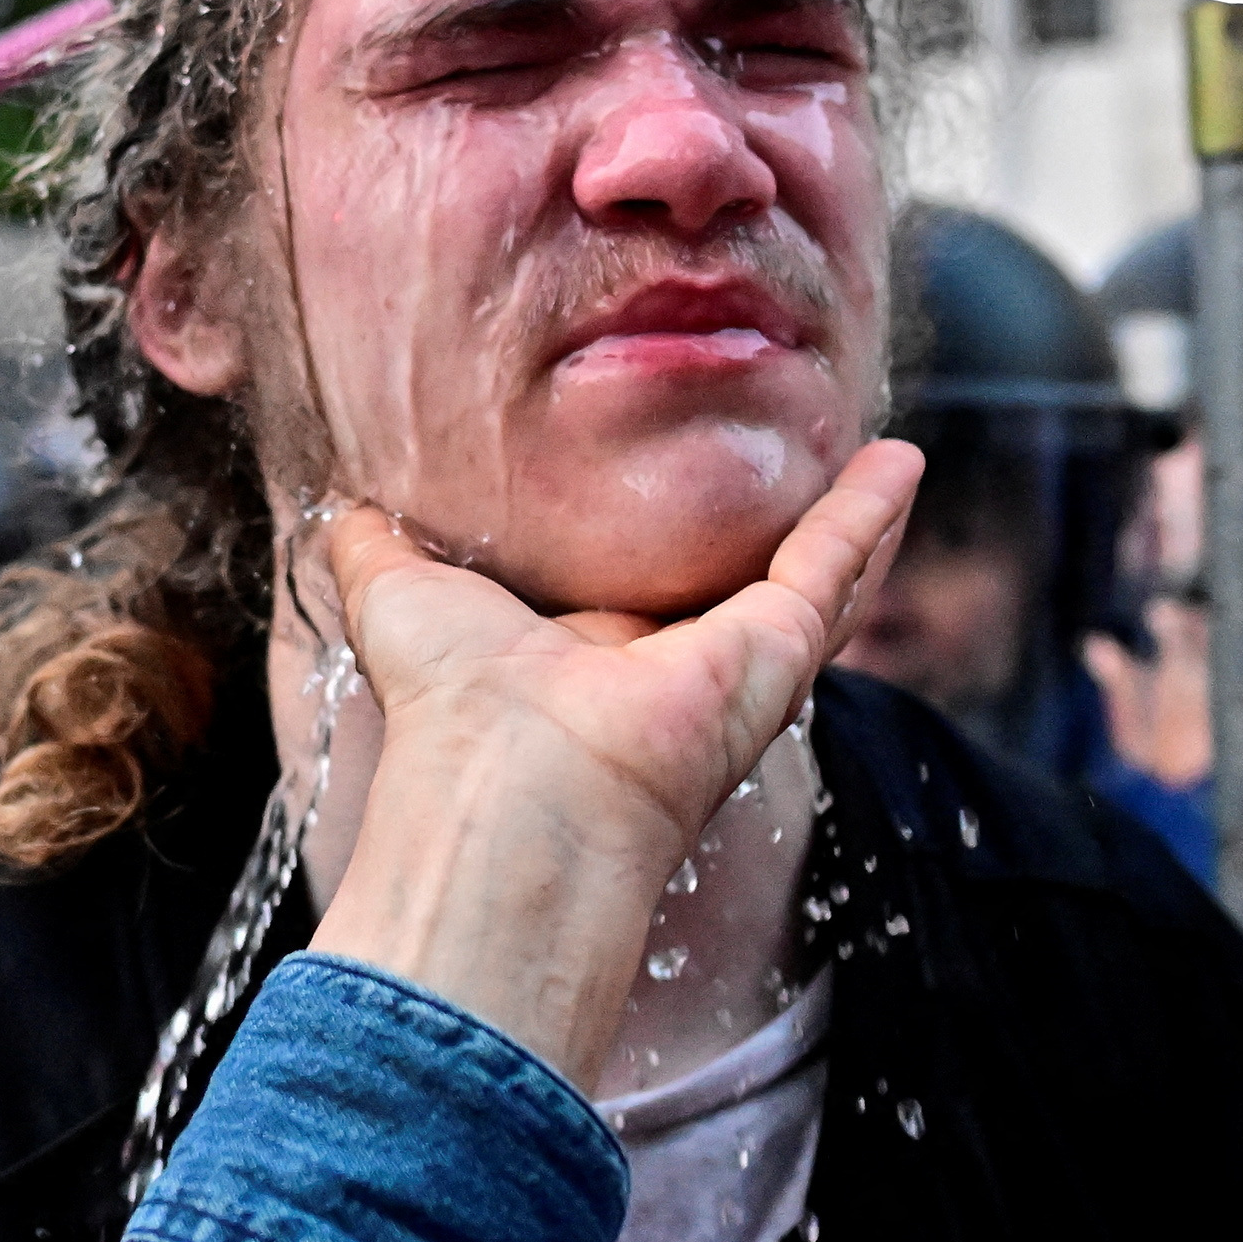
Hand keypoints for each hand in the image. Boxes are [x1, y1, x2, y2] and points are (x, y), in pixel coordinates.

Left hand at [305, 441, 918, 1086]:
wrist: (513, 783)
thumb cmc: (448, 705)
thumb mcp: (395, 594)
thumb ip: (374, 543)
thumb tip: (342, 496)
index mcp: (583, 654)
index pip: (634, 587)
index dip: (652, 533)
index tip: (664, 471)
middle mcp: (666, 666)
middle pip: (737, 582)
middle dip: (769, 528)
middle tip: (794, 460)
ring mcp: (731, 664)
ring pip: (807, 575)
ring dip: (846, 516)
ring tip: (881, 458)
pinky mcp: (776, 652)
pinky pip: (834, 568)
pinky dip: (869, 513)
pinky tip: (900, 461)